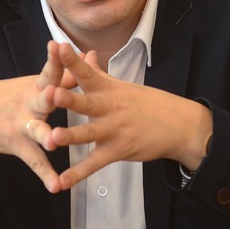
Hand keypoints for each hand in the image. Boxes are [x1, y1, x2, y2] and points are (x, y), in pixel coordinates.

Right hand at [0, 41, 74, 192]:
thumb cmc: (9, 95)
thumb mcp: (33, 83)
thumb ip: (64, 72)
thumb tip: (88, 56)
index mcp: (36, 85)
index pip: (49, 70)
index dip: (55, 59)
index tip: (62, 46)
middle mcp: (29, 102)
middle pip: (43, 97)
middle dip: (52, 95)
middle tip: (56, 91)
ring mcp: (21, 124)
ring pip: (36, 130)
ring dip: (45, 135)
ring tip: (54, 142)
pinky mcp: (16, 144)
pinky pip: (33, 160)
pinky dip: (45, 174)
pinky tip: (56, 186)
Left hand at [49, 43, 212, 189]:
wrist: (179, 125)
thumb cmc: (148, 103)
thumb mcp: (122, 85)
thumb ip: (99, 73)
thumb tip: (87, 54)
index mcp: (108, 89)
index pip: (88, 72)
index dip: (72, 60)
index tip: (58, 46)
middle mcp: (109, 108)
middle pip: (86, 103)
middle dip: (68, 99)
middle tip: (51, 92)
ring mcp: (114, 130)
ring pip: (89, 134)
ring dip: (71, 136)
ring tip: (53, 137)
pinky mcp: (118, 151)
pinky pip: (95, 163)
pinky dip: (78, 174)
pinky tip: (62, 182)